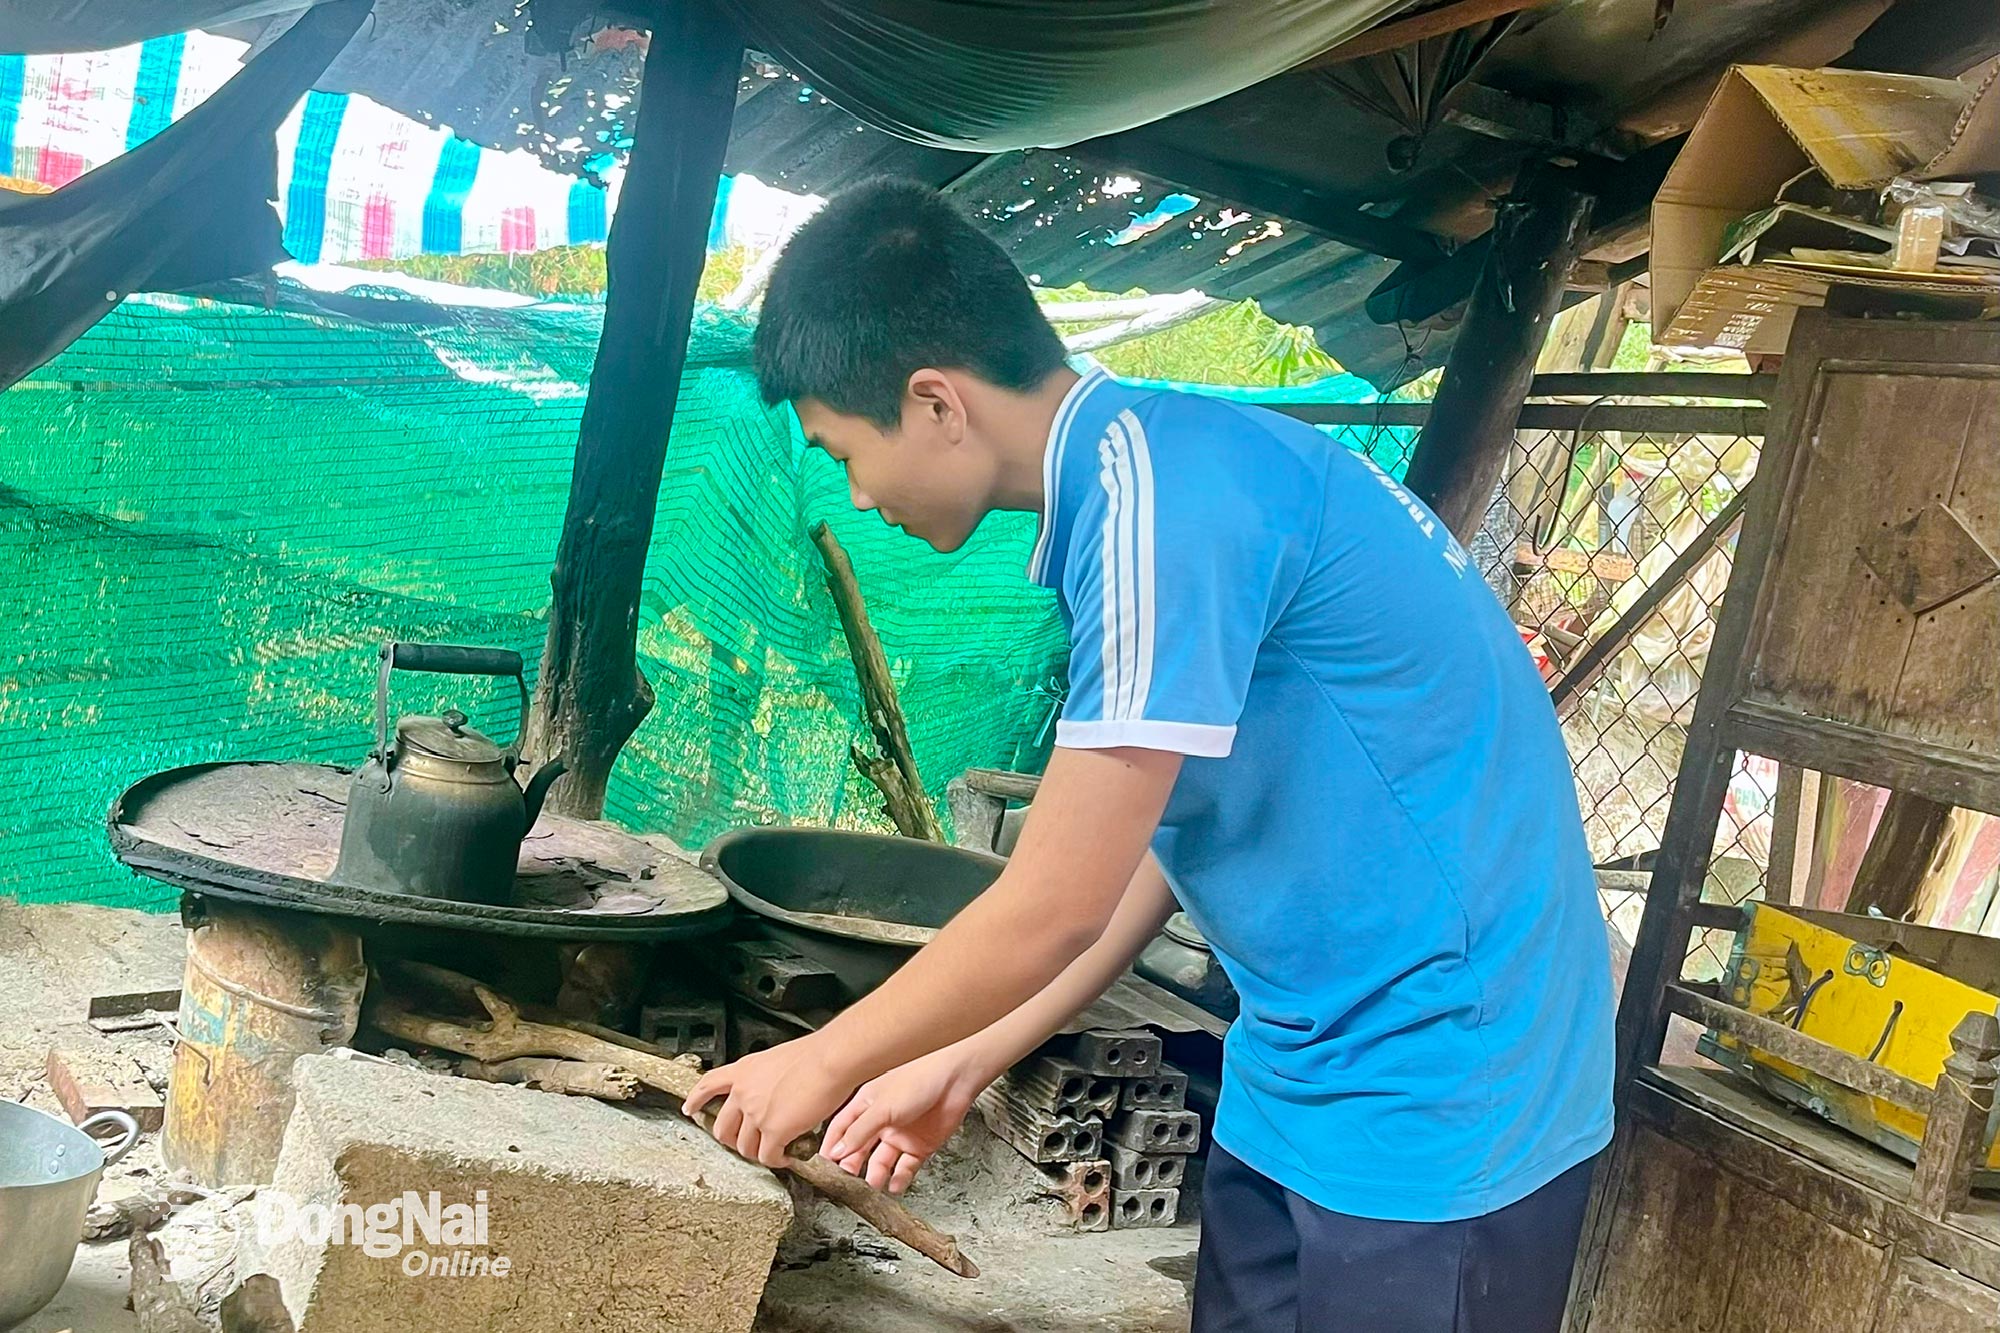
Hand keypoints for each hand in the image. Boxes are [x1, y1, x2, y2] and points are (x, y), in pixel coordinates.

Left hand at [682, 1035, 856, 1168]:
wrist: (830, 1060)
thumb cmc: (816, 1054)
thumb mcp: (778, 1059)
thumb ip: (766, 1078)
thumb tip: (774, 1093)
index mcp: (744, 1070)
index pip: (709, 1084)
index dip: (696, 1099)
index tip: (690, 1107)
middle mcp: (744, 1092)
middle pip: (723, 1128)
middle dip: (732, 1141)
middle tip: (744, 1144)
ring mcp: (756, 1113)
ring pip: (745, 1147)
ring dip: (758, 1153)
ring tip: (773, 1152)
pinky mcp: (773, 1131)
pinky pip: (767, 1156)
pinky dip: (776, 1161)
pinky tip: (786, 1157)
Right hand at [820, 1045, 990, 1193]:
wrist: (956, 1078)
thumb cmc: (919, 1078)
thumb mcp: (881, 1107)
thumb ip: (859, 1132)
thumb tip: (837, 1151)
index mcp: (867, 1104)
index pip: (841, 1128)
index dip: (832, 1146)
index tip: (824, 1164)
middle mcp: (882, 1120)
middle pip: (860, 1148)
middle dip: (852, 1165)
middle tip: (846, 1181)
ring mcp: (901, 1134)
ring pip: (882, 1161)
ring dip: (876, 1175)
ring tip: (871, 1186)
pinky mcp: (921, 1145)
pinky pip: (906, 1167)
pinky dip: (900, 1178)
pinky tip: (894, 1186)